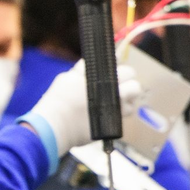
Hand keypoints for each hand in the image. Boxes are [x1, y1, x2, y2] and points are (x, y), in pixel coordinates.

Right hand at [23, 61, 142, 152]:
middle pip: (136, 88)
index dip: (123, 73)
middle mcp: (114, 97)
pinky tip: (104, 114)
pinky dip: (116, 116)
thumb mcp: (68, 77)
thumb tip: (96, 61)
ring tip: (111, 103)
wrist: (54, 125)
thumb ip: (85, 68)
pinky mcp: (109, 128)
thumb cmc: (59, 100)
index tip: (115, 75)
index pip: (128, 72)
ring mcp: (114, 114)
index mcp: (105, 81)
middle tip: (118, 89)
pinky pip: (120, 119)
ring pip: (131, 106)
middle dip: (129, 87)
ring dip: (124, 103)